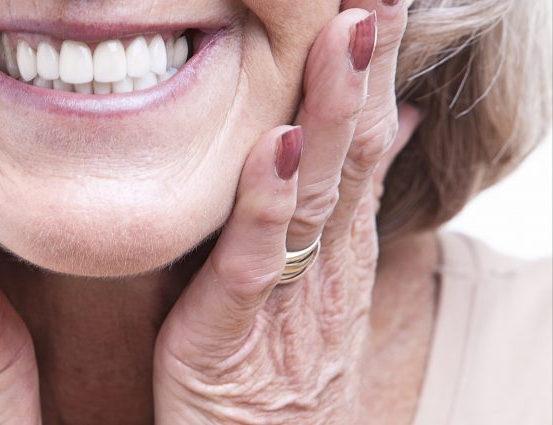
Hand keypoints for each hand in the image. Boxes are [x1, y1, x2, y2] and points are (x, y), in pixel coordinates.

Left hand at [153, 2, 420, 423]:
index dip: (374, 68)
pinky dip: (269, 203)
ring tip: (349, 35)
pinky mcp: (236, 330)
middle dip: (368, 66)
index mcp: (337, 243)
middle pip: (354, 150)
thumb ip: (335, 205)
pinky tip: (276, 147)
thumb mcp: (314, 279)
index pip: (365, 139)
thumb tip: (373, 128)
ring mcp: (288, 294)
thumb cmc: (277, 365)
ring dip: (334, 112)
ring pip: (318, 191)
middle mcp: (326, 260)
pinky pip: (257, 260)